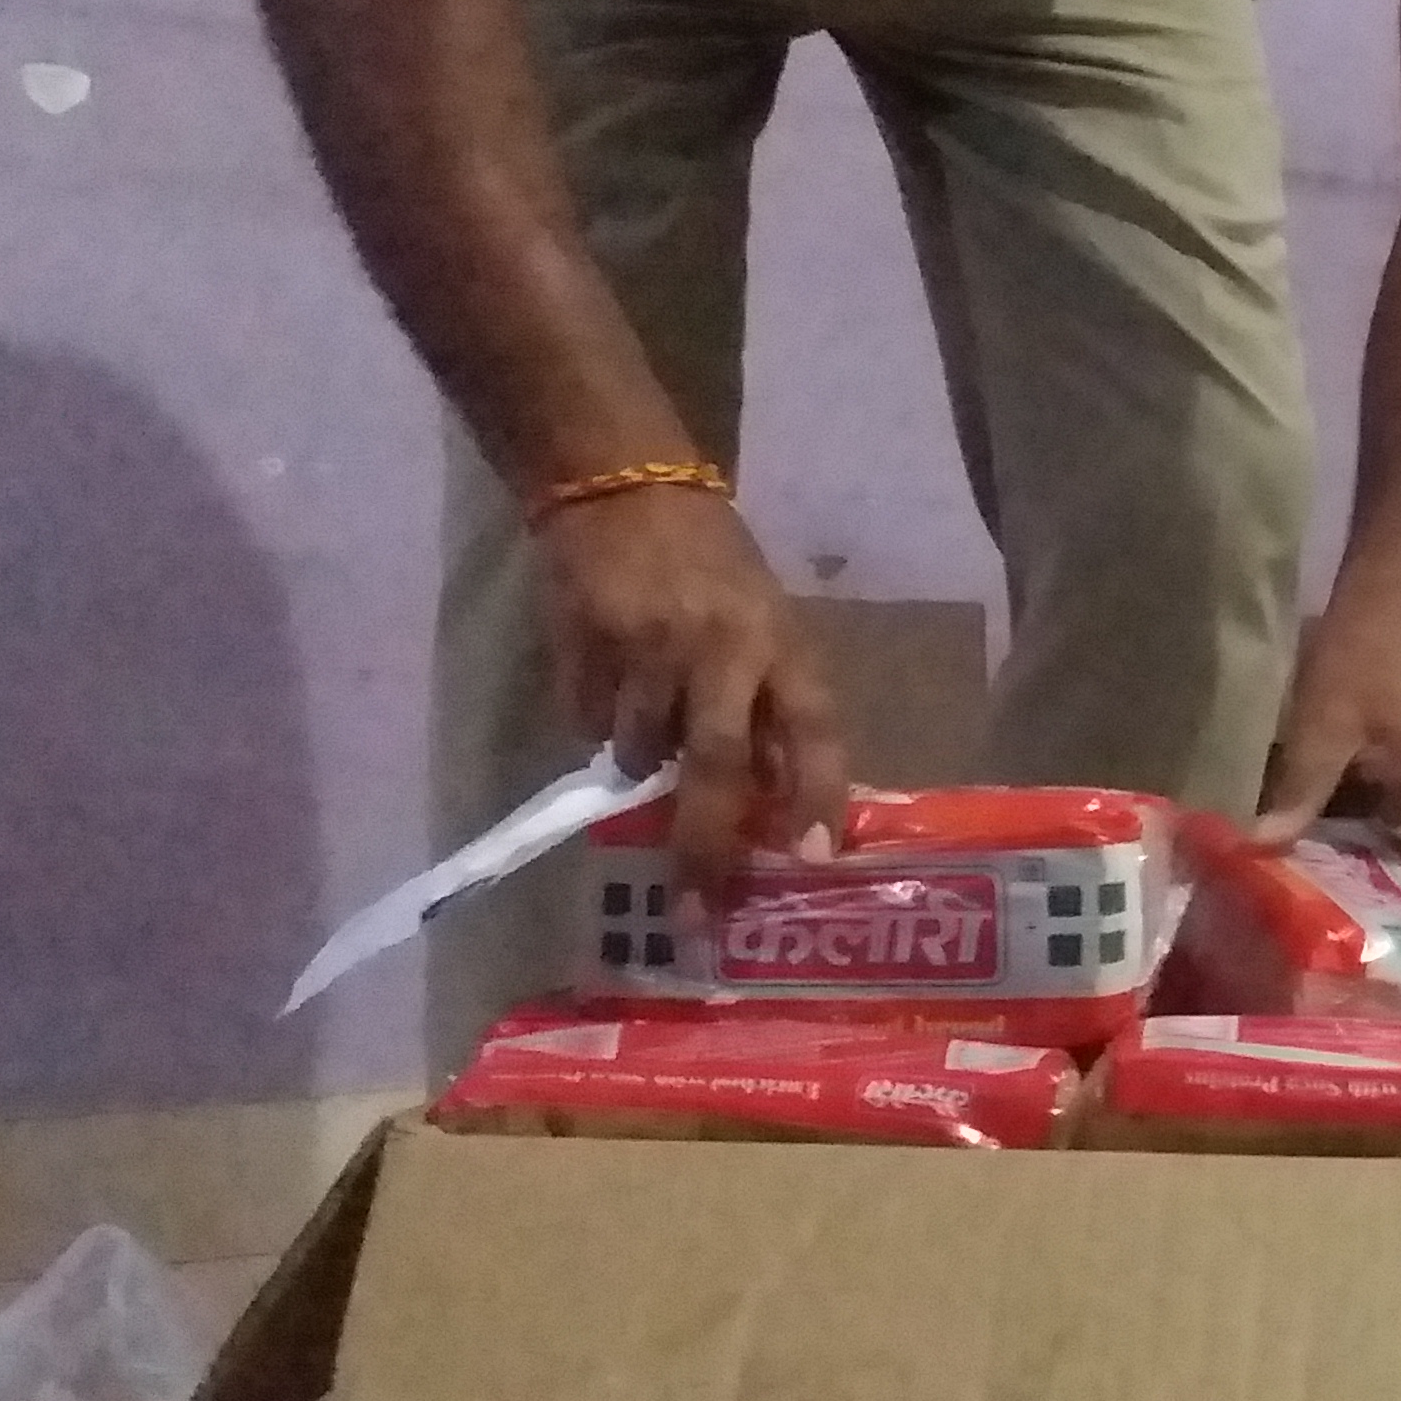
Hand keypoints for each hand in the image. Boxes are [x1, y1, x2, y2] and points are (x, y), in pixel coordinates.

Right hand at [532, 486, 851, 900]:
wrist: (623, 487)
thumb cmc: (713, 564)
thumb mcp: (767, 622)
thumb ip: (773, 704)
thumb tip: (778, 806)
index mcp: (780, 641)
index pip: (813, 728)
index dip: (818, 794)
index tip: (813, 858)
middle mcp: (720, 649)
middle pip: (716, 765)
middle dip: (706, 847)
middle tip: (696, 912)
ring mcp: (646, 648)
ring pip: (640, 754)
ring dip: (641, 764)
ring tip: (646, 718)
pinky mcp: (583, 647)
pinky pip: (590, 724)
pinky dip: (599, 724)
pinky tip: (606, 679)